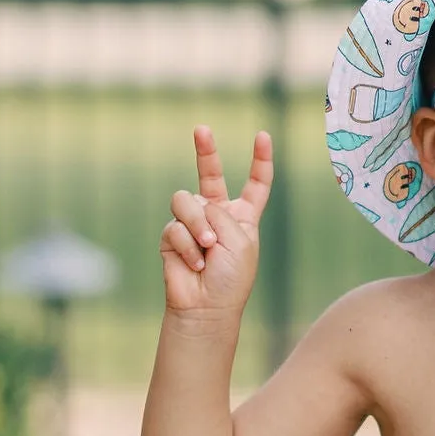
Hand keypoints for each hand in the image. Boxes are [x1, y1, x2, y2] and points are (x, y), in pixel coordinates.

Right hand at [160, 124, 272, 322]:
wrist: (207, 306)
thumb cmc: (232, 278)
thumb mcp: (240, 241)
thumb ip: (220, 214)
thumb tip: (193, 206)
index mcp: (243, 216)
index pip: (255, 184)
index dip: (260, 161)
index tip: (262, 135)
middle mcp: (217, 214)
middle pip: (210, 174)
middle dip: (205, 150)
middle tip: (201, 129)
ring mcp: (193, 222)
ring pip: (186, 201)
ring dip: (198, 224)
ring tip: (207, 247)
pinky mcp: (171, 235)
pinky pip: (174, 226)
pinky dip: (187, 244)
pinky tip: (196, 262)